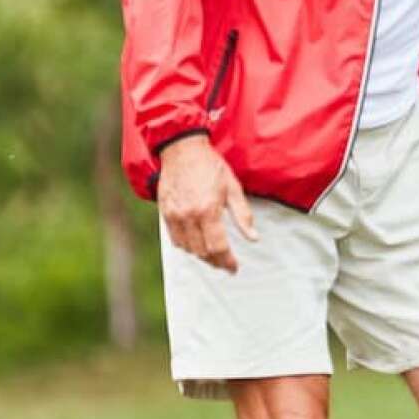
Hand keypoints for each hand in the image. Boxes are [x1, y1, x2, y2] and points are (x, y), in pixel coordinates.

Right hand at [157, 135, 257, 272]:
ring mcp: (174, 216)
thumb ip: (243, 215)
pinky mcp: (165, 214)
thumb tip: (253, 238)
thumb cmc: (211, 167)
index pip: (217, 247)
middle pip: (202, 252)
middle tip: (226, 263)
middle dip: (216, 261)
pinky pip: (175, 239)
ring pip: (187, 249)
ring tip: (214, 256)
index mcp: (208, 210)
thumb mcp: (233, 188)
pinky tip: (197, 244)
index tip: (234, 268)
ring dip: (201, 255)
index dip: (227, 261)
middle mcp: (189, 217)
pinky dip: (187, 246)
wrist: (182, 151)